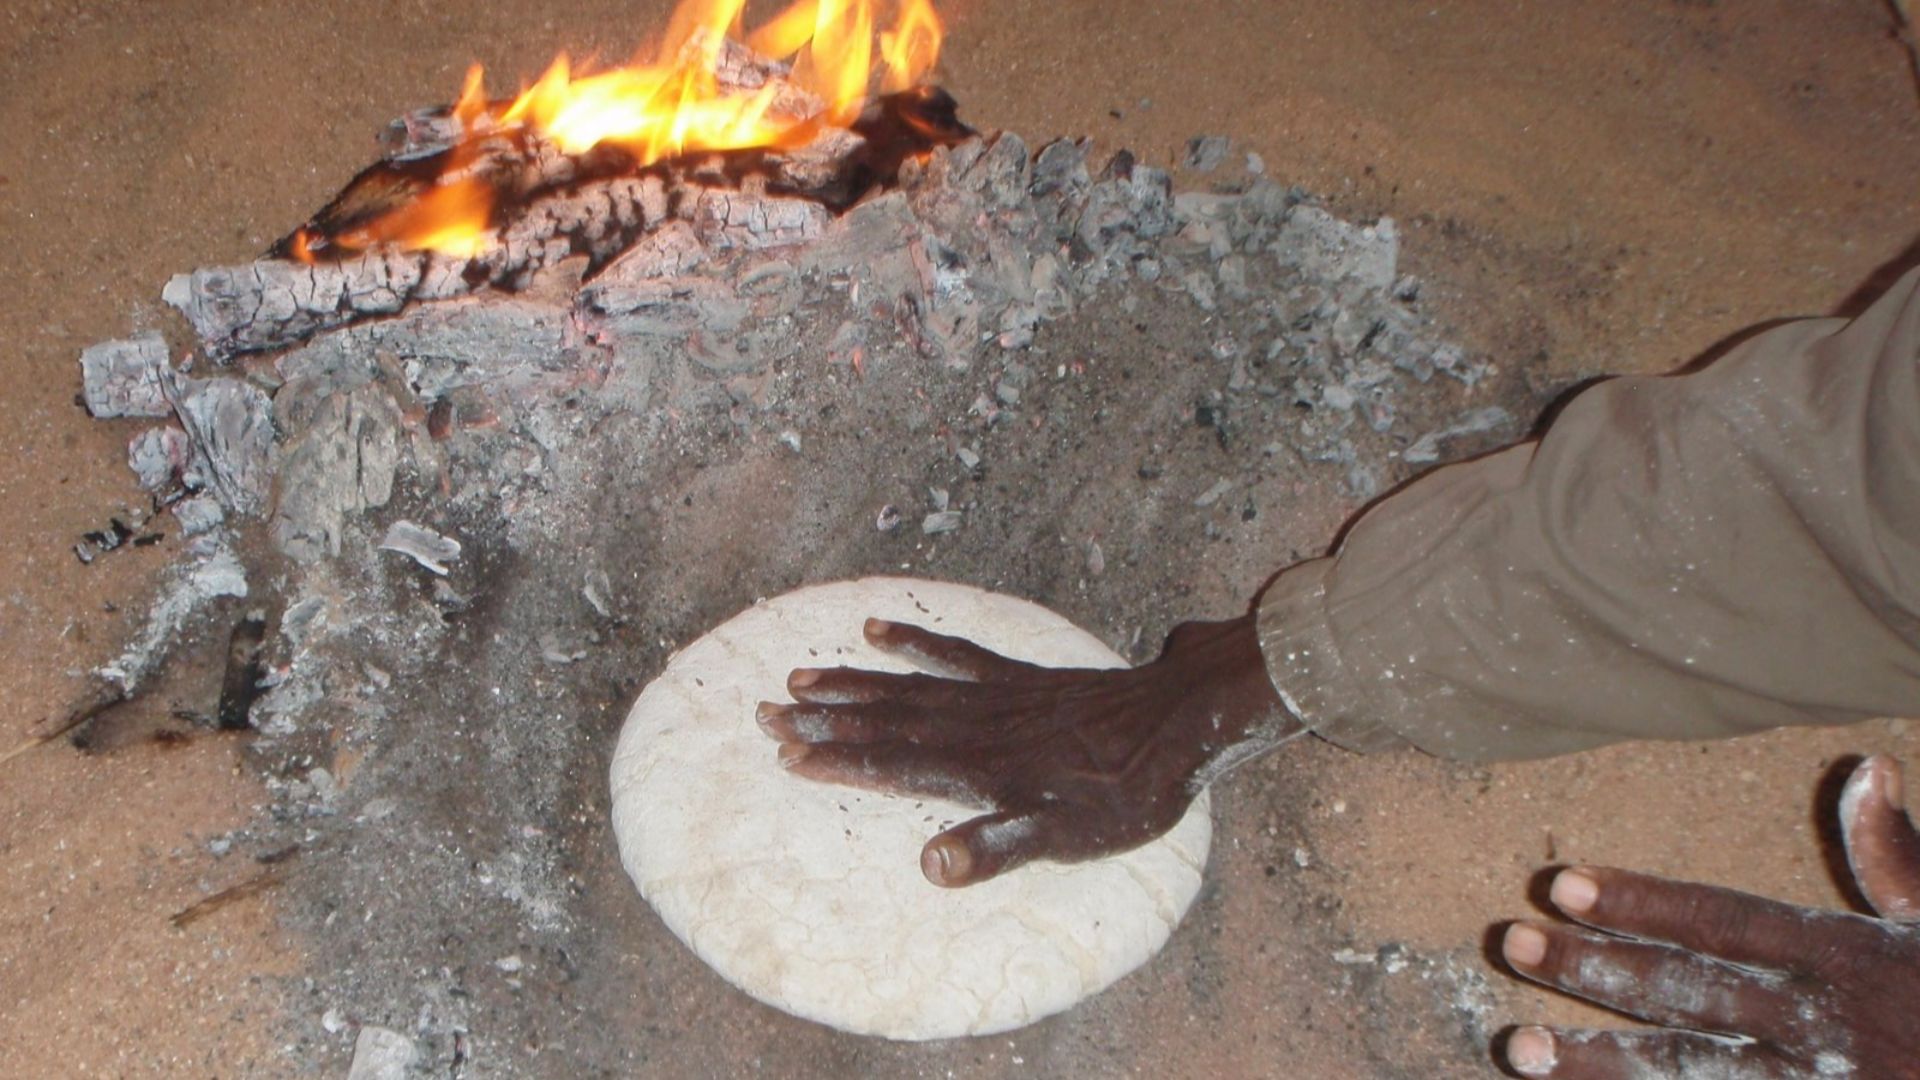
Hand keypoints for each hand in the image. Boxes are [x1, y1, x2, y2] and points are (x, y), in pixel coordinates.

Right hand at [756, 613, 1299, 886]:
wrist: (1182, 720)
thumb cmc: (1127, 791)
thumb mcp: (1068, 836)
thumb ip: (998, 847)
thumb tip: (931, 865)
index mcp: (981, 768)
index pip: (895, 764)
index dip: (840, 760)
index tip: (786, 753)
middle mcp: (977, 726)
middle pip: (887, 720)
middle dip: (825, 719)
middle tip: (762, 712)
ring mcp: (995, 695)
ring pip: (908, 686)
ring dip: (853, 684)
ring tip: (801, 676)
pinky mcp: (1019, 677)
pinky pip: (955, 655)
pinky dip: (915, 643)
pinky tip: (880, 629)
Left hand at [1498, 755, 1919, 1078]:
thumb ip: (1899, 859)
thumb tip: (1864, 767)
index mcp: (1853, 963)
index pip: (1726, 923)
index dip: (1643, 903)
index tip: (1563, 882)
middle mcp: (1826, 1030)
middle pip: (1689, 995)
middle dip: (1594, 971)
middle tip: (1507, 942)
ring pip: (1692, 1077)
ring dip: (1600, 1066)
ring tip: (1518, 1047)